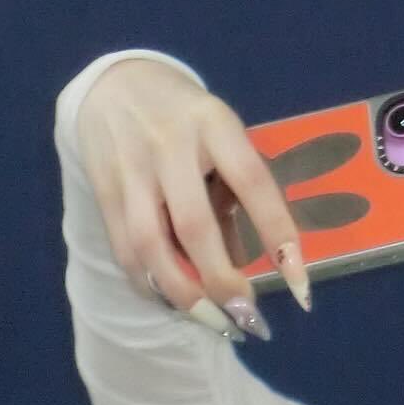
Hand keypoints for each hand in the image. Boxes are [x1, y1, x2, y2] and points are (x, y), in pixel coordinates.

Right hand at [76, 58, 310, 335]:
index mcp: (216, 124)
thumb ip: (237, 188)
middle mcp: (171, 145)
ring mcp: (132, 168)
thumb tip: (249, 263)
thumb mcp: (223, 135)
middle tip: (247, 316)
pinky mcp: (103, 190)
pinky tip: (173, 301)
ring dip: (183, 293)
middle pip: (195, 225)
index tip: (300, 285)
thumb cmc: (188, 120)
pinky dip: (149, 283)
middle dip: (222, 281)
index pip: (254, 182)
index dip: (278, 234)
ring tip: (212, 321)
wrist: (115, 83)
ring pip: (150, 245)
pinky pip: (124, 248)